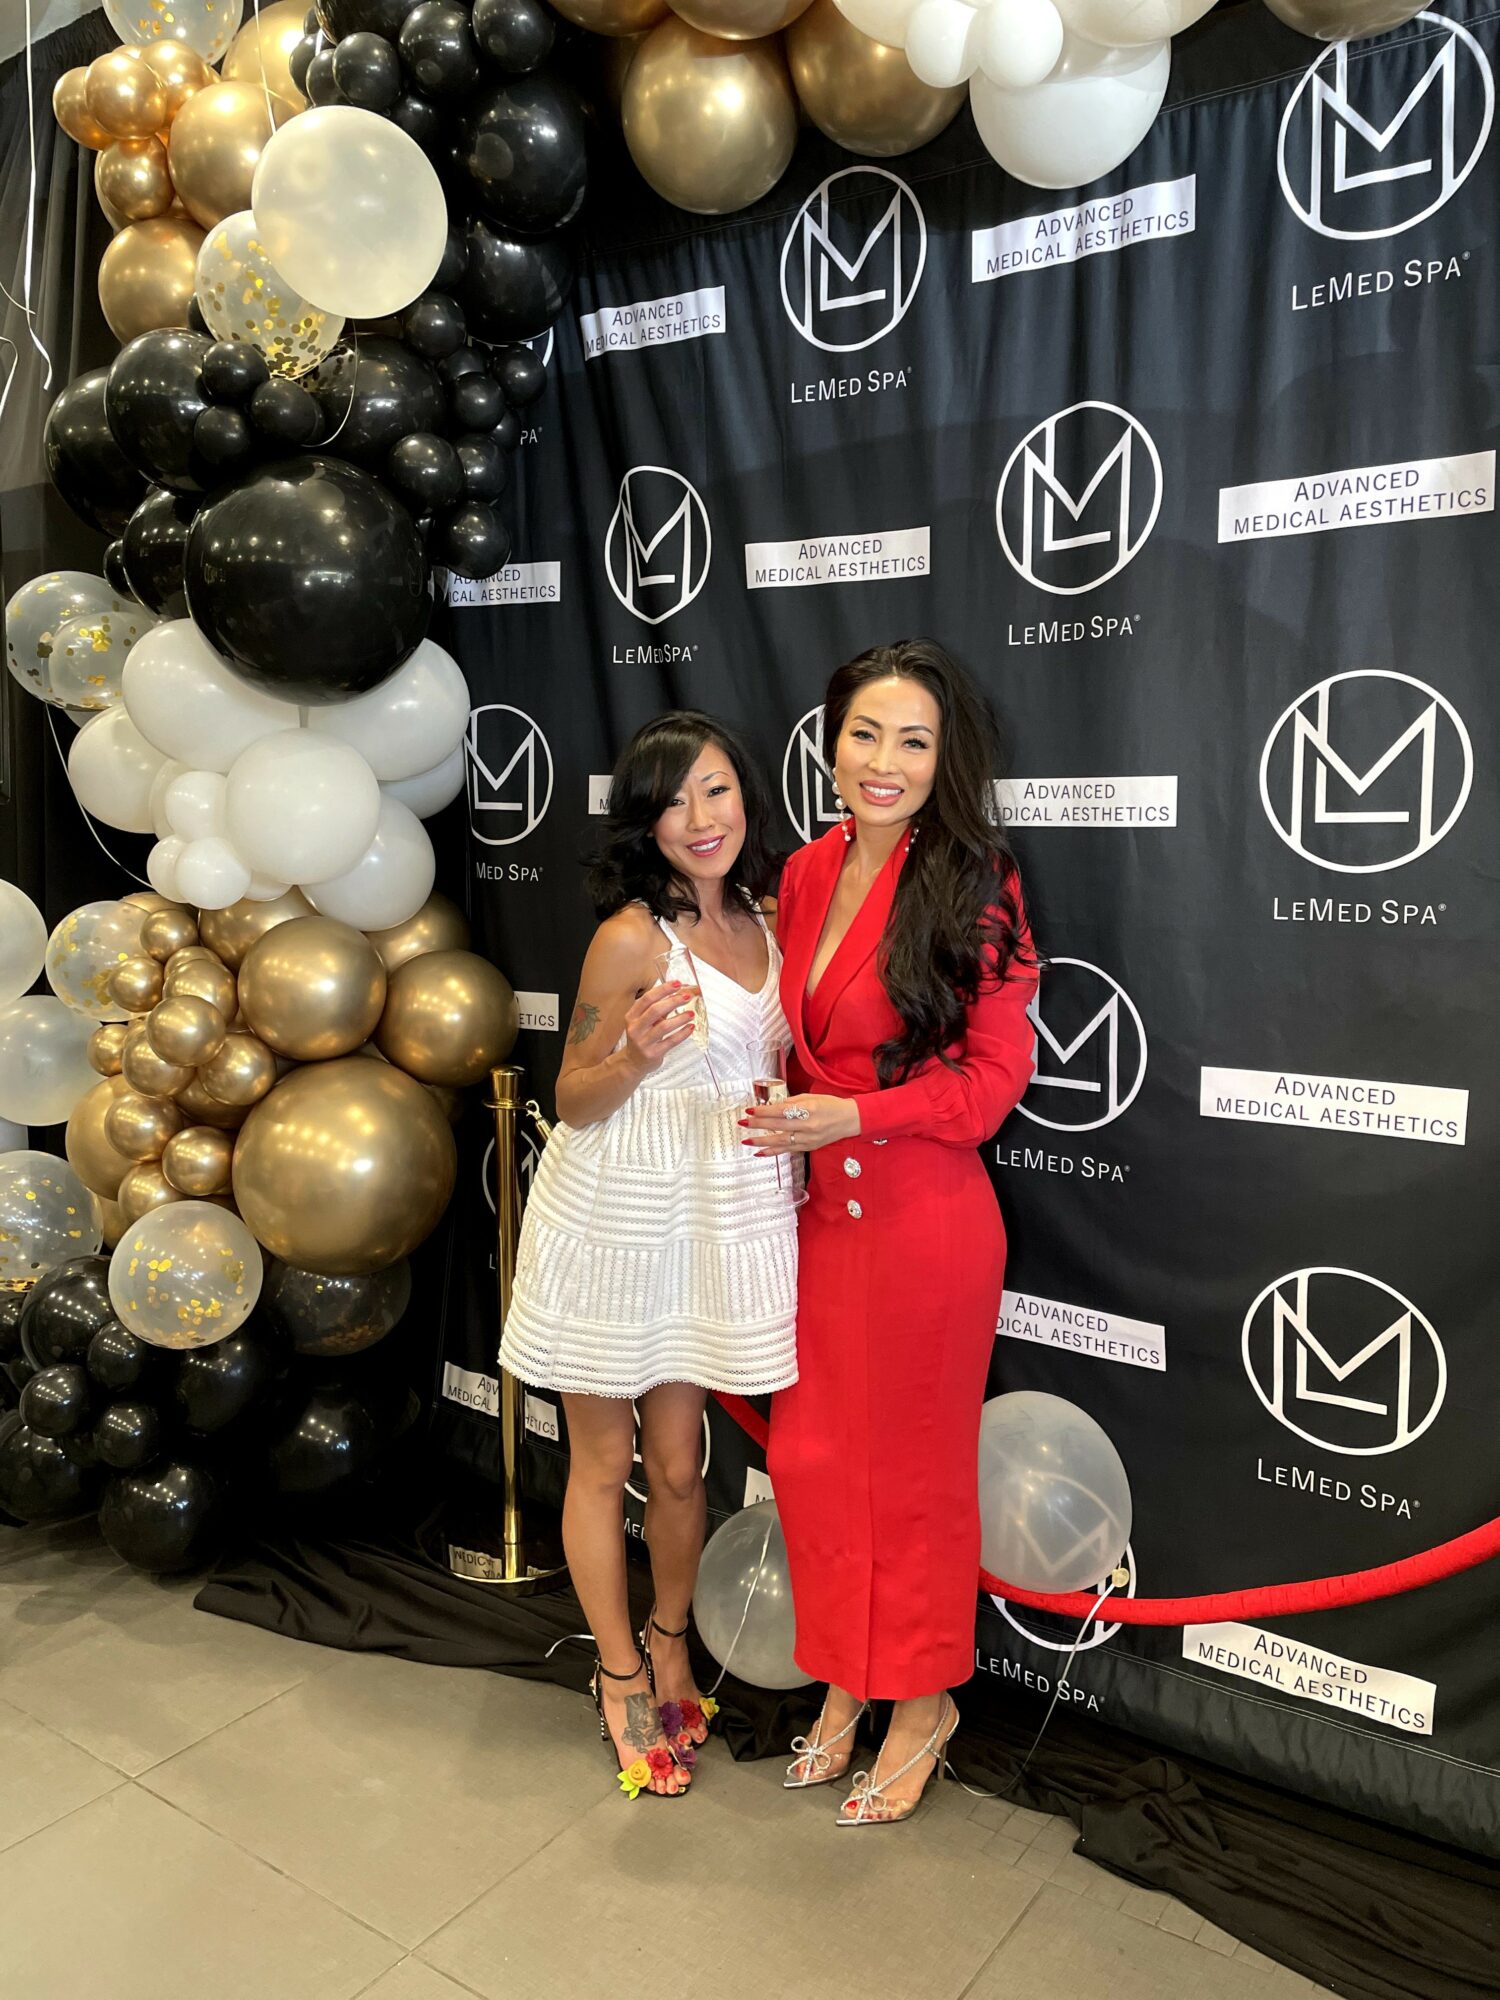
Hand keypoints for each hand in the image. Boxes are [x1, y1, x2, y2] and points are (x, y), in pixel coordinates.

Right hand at [622, 982, 700, 1074]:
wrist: (634, 1062)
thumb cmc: (643, 1037)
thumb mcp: (646, 1021)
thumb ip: (660, 1008)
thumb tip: (679, 993)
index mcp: (632, 1016)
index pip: (647, 999)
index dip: (663, 990)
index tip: (677, 984)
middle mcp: (635, 1028)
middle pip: (655, 1010)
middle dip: (673, 1001)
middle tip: (687, 996)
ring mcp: (643, 1042)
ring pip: (663, 1027)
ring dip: (680, 1018)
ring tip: (691, 1013)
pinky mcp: (653, 1053)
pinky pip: (671, 1042)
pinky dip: (683, 1033)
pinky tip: (690, 1027)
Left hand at [739, 1093, 859, 1154]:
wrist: (849, 1120)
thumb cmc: (830, 1105)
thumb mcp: (810, 1097)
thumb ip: (790, 1102)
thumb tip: (771, 1106)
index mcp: (807, 1109)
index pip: (780, 1111)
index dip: (763, 1111)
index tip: (750, 1110)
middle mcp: (807, 1125)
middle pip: (777, 1126)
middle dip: (757, 1124)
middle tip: (743, 1123)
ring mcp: (808, 1139)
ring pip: (780, 1141)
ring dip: (761, 1141)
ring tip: (746, 1140)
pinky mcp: (808, 1147)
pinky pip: (787, 1150)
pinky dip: (772, 1152)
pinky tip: (760, 1152)